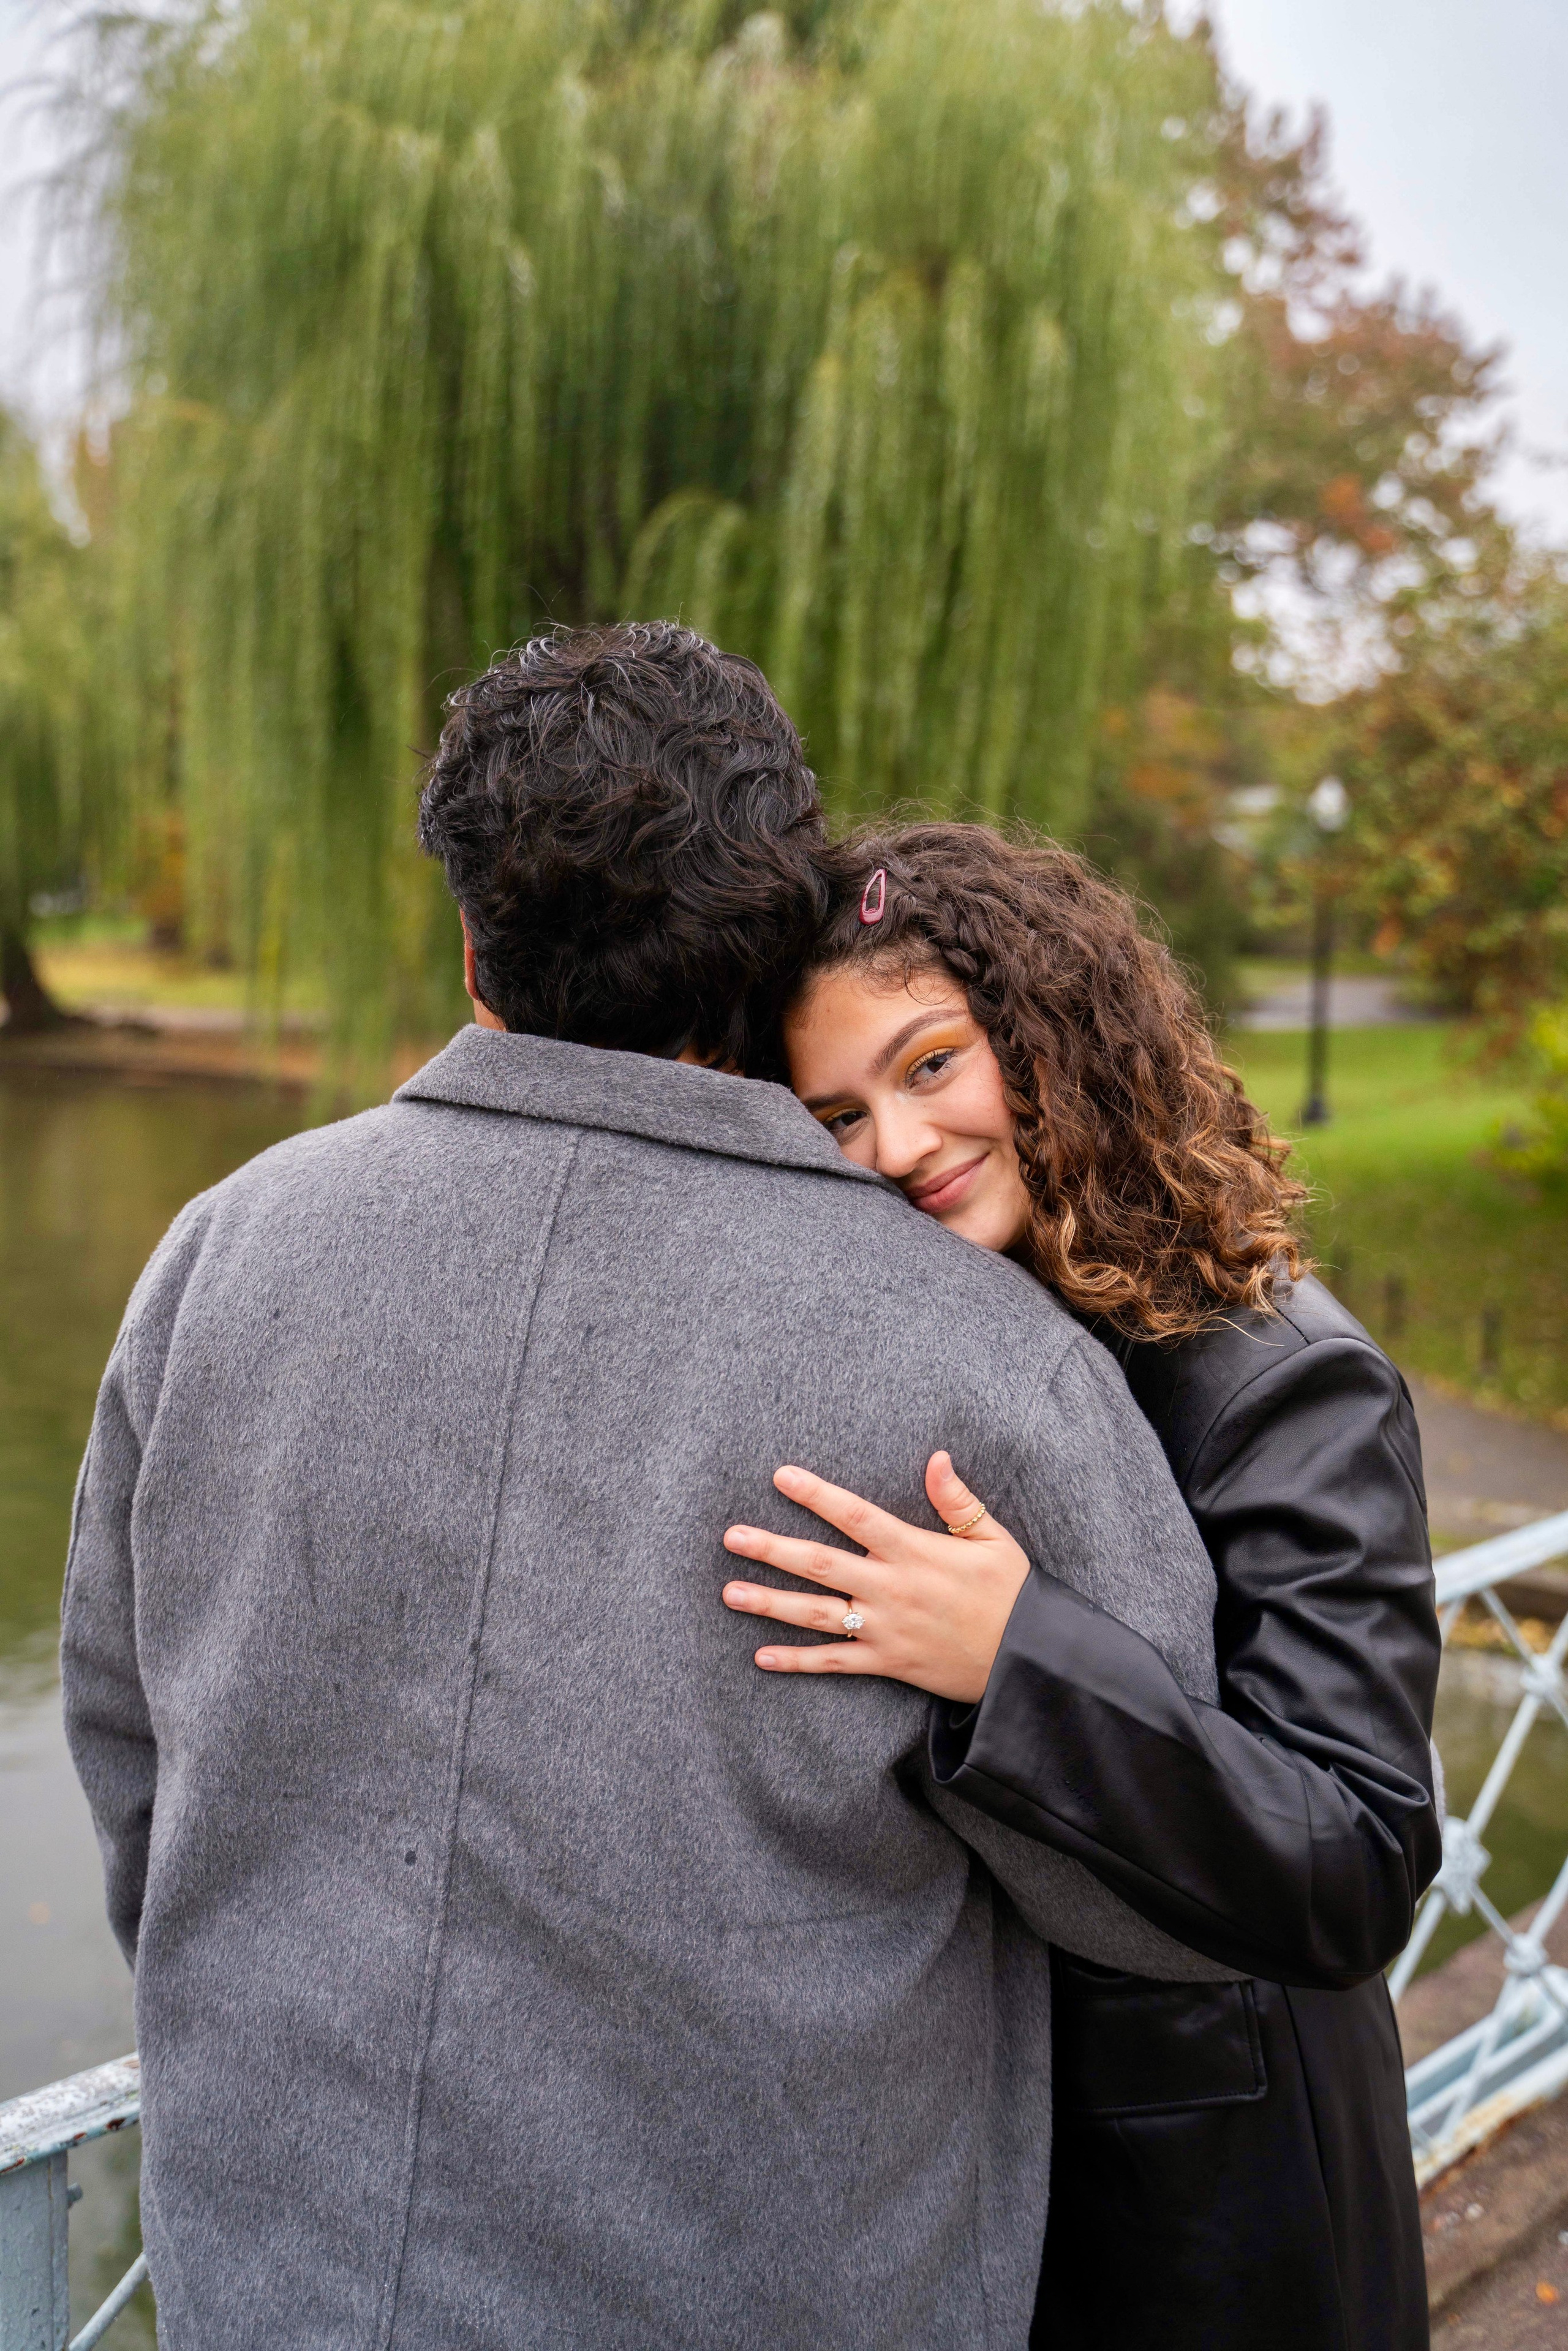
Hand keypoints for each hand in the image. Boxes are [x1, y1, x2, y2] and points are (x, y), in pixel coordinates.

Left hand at [722, 1453, 1031, 1704]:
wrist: (1027, 1660)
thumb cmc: (1010, 1592)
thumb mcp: (992, 1539)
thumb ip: (957, 1500)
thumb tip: (936, 1456)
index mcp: (914, 1552)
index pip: (856, 1516)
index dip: (817, 1495)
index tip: (781, 1476)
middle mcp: (891, 1589)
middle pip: (821, 1564)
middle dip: (773, 1549)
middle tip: (731, 1537)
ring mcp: (885, 1629)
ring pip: (817, 1615)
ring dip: (770, 1603)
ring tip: (729, 1592)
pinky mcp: (887, 1663)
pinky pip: (835, 1663)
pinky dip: (797, 1661)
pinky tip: (761, 1656)